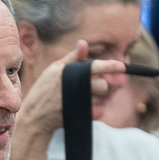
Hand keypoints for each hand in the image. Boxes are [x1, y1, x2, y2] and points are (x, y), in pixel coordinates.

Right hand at [8, 41, 124, 159]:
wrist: (35, 116)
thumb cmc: (44, 90)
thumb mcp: (54, 69)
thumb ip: (72, 57)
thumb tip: (83, 42)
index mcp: (71, 72)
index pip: (97, 67)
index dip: (112, 66)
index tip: (123, 67)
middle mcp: (77, 87)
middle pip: (103, 85)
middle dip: (102, 86)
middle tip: (94, 88)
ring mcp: (80, 103)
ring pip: (102, 99)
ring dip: (98, 99)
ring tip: (86, 99)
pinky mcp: (81, 116)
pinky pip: (99, 112)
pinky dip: (97, 110)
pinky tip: (87, 108)